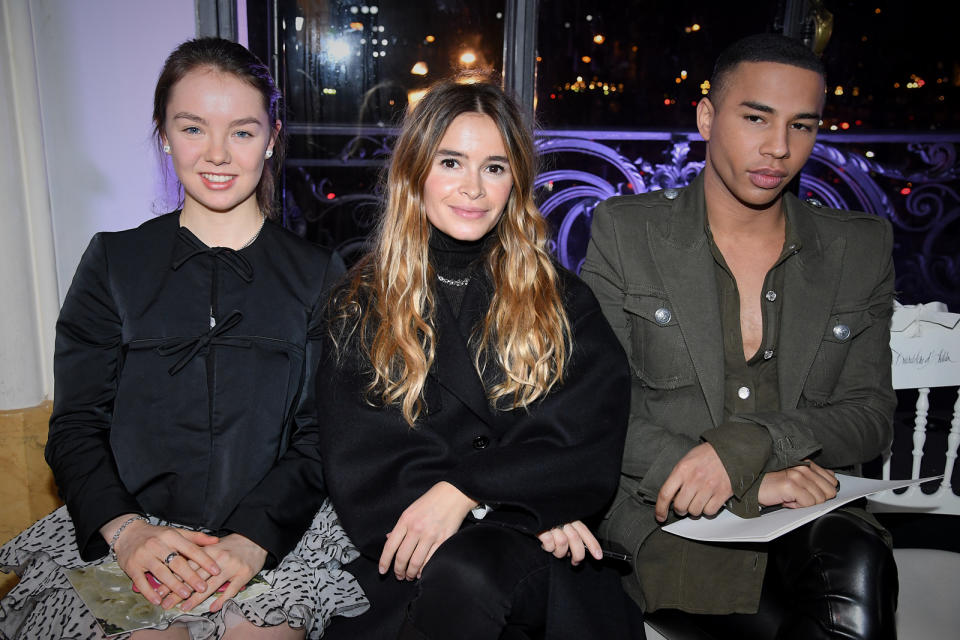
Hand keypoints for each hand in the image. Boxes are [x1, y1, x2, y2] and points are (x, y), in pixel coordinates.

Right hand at [104, 515, 219, 606]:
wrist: (127, 533)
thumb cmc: (156, 534)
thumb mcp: (175, 532)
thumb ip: (195, 537)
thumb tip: (216, 540)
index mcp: (171, 536)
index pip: (191, 549)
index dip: (204, 560)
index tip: (216, 570)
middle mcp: (157, 545)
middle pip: (177, 563)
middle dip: (191, 576)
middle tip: (203, 588)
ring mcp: (143, 556)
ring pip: (161, 573)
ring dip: (174, 585)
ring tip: (186, 594)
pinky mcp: (131, 567)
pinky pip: (141, 581)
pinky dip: (149, 592)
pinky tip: (158, 601)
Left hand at [166, 533, 267, 611]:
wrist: (256, 539)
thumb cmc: (232, 544)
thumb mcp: (214, 545)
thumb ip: (197, 554)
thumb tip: (176, 565)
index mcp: (209, 551)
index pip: (186, 567)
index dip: (172, 579)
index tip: (159, 591)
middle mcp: (219, 559)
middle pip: (196, 578)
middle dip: (179, 592)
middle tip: (166, 603)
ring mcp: (232, 567)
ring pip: (211, 585)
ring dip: (196, 598)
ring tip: (184, 608)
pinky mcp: (244, 574)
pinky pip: (232, 589)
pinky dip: (222, 600)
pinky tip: (212, 608)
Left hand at [379, 481, 477, 580]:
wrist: (453, 494)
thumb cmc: (431, 501)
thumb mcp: (410, 510)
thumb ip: (399, 526)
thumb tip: (388, 538)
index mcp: (405, 520)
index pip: (390, 546)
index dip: (385, 561)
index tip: (383, 571)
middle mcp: (416, 528)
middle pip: (402, 557)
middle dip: (399, 571)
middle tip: (399, 576)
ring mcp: (430, 535)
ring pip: (416, 562)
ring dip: (411, 573)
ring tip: (410, 576)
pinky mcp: (443, 540)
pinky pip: (431, 559)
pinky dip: (424, 569)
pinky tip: (422, 572)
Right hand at [537, 520, 601, 565]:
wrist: (529, 514)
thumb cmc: (547, 523)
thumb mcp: (561, 526)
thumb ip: (571, 535)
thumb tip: (578, 553)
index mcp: (570, 518)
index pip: (584, 531)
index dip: (593, 544)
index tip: (599, 556)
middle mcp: (562, 520)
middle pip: (575, 539)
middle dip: (577, 554)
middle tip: (575, 562)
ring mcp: (551, 524)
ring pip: (563, 543)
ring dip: (560, 552)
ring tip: (556, 551)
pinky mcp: (541, 529)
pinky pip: (549, 543)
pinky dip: (548, 548)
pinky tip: (546, 545)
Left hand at [655, 443, 732, 521]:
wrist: (730, 450)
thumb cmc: (706, 456)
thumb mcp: (686, 461)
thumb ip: (677, 478)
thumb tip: (671, 498)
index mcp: (682, 470)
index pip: (665, 494)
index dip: (660, 509)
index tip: (660, 517)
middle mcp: (694, 479)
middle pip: (680, 507)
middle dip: (680, 510)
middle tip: (684, 505)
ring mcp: (709, 487)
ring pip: (695, 512)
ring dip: (695, 510)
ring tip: (698, 500)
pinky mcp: (723, 493)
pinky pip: (710, 512)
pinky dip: (708, 510)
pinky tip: (709, 501)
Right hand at [759, 460, 837, 508]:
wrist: (753, 487)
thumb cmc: (773, 484)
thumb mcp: (796, 477)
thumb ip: (815, 476)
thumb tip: (831, 479)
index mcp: (807, 464)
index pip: (832, 481)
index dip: (823, 492)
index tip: (809, 493)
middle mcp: (804, 467)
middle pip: (829, 491)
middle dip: (816, 499)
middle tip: (800, 496)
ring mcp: (798, 476)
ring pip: (819, 499)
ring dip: (805, 503)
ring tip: (791, 497)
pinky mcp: (791, 485)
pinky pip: (808, 503)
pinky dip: (798, 506)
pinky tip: (787, 500)